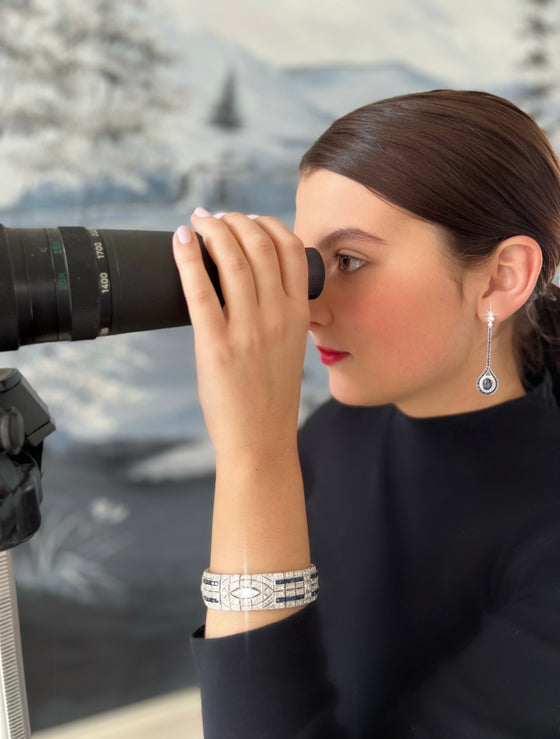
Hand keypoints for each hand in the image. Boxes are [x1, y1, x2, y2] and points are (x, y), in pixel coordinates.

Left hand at [173, 209, 309, 460]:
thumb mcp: (293, 349)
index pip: (291, 249)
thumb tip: (258, 284)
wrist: (261, 440)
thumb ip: (284, 315)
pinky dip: (187, 258)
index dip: (267, 223)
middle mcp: (277, 316)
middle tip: (214, 218)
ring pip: (231, 258)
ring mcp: (248, 330)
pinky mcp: (217, 345)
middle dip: (234, 220)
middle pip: (258, 244)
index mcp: (299, 315)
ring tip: (198, 223)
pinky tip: (181, 240)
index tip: (248, 220)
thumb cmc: (273, 397)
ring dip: (211, 229)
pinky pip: (200, 290)